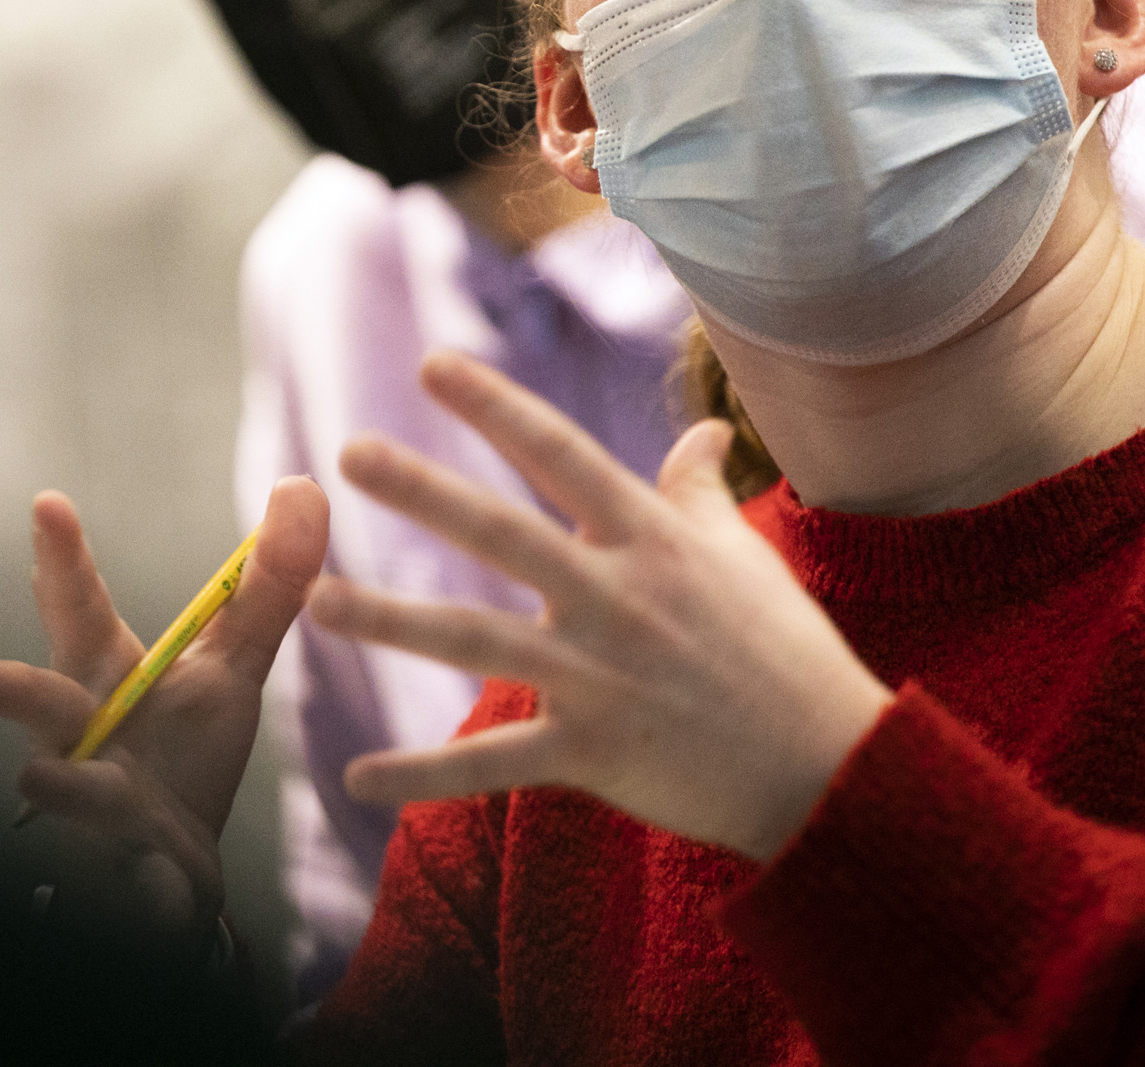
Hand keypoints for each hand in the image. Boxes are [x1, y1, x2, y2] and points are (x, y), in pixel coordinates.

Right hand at [0, 477, 327, 940]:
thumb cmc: (183, 751)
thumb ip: (267, 583)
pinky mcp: (128, 875)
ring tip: (35, 782)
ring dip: (59, 788)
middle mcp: (83, 738)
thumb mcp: (232, 666)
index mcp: (106, 677)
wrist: (174, 872)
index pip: (79, 612)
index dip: (62, 562)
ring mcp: (97, 808)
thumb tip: (302, 486)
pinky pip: (139, 887)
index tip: (48, 505)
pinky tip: (161, 893)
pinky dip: (148, 894)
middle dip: (20, 692)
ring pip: (72, 796)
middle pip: (49, 705)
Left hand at [310, 351, 889, 861]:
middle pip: (504, 534)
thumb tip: (703, 428)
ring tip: (316, 601)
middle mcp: (617, 598)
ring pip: (476, 641)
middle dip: (425, 491)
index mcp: (651, 540)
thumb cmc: (785, 650)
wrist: (828, 767)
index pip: (563, 455)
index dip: (497, 409)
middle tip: (349, 451)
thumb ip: (699, 490)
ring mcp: (600, 677)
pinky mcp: (592, 753)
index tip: (433, 366)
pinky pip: (492, 766)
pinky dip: (422, 776)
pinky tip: (354, 777)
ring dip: (392, 621)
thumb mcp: (745, 553)